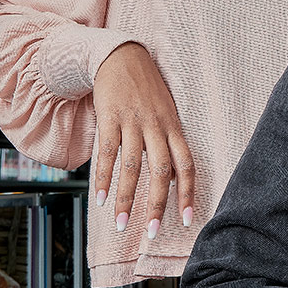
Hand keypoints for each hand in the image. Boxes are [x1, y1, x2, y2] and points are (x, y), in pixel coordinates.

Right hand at [92, 42, 196, 237]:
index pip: (187, 166)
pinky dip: (103, 177)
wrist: (122, 55)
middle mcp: (157, 126)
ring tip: (120, 223)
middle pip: (161, 170)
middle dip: (157, 204)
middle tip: (150, 232)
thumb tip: (171, 181)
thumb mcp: (166, 113)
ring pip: (133, 166)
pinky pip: (107, 153)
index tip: (187, 220)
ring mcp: (133, 121)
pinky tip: (99, 198)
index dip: (188, 194)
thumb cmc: (146, 89)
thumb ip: (169, 143)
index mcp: (174, 128)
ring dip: (125, 198)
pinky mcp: (111, 117)